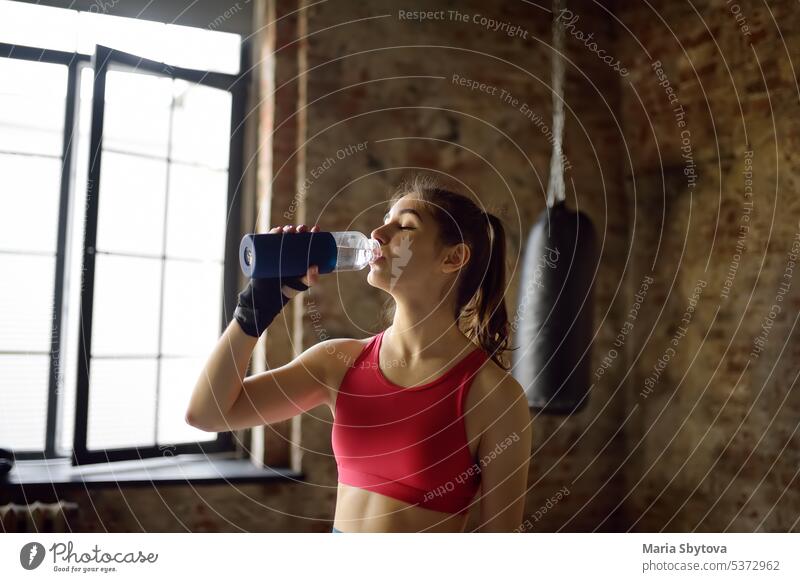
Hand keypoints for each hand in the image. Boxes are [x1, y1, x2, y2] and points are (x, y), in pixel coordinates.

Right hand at [233, 223, 322, 337]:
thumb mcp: (303, 283)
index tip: (316, 229)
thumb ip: (311, 279)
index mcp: (302, 255)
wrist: (270, 296)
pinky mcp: (266, 253)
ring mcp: (278, 251)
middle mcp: (290, 251)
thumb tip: (315, 267)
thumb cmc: (290, 288)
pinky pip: (268, 240)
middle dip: (300, 229)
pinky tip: (277, 230)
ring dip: (287, 228)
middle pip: (297, 235)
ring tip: (290, 230)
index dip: (313, 233)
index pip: (309, 240)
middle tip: (302, 230)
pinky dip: (272, 233)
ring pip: (283, 236)